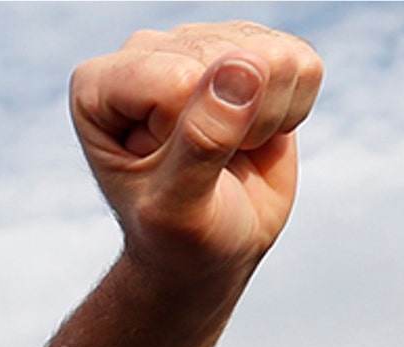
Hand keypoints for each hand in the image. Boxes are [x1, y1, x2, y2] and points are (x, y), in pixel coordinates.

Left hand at [72, 21, 322, 278]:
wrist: (208, 247)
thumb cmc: (176, 237)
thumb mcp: (177, 209)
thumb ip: (201, 142)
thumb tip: (244, 66)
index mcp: (99, 85)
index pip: (178, 79)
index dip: (195, 134)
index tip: (173, 169)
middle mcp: (145, 50)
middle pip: (230, 58)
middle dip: (238, 127)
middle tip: (209, 165)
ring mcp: (201, 42)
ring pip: (275, 57)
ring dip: (267, 120)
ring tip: (230, 150)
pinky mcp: (252, 48)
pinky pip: (304, 64)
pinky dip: (293, 111)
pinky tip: (254, 133)